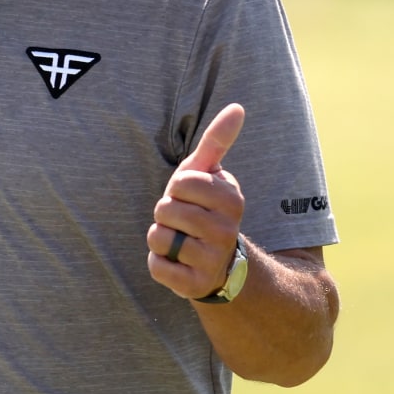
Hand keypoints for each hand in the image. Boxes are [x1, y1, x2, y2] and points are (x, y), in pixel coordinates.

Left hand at [146, 103, 245, 300]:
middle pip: (165, 209)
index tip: (191, 197)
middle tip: (183, 222)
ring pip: (158, 237)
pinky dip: (158, 264)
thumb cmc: (205, 210)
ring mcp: (213, 260)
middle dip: (165, 214)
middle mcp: (227, 231)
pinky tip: (177, 263)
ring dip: (160, 238)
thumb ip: (218, 142)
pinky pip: (156, 267)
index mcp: (231, 199)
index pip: (181, 182)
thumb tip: (237, 107)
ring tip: (180, 242)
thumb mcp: (211, 175)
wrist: (218, 265)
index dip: (177, 188)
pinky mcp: (195, 286)